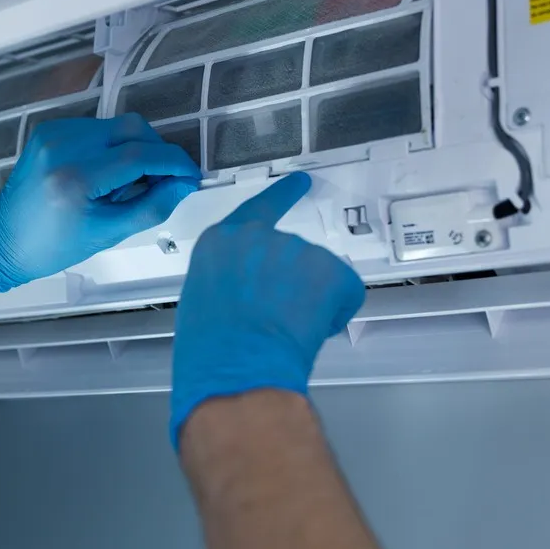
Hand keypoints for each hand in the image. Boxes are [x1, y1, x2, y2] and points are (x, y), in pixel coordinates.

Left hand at [0, 114, 200, 300]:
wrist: (1, 239)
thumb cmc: (52, 245)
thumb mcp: (109, 233)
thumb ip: (152, 206)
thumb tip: (185, 184)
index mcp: (77, 177)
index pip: (141, 155)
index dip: (174, 163)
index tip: (191, 176)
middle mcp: (64, 145)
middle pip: (133, 129)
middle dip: (157, 152)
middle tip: (163, 180)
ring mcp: (55, 132)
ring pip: (118, 125)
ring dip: (135, 149)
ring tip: (127, 183)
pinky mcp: (51, 129)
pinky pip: (98, 127)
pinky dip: (113, 146)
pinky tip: (107, 173)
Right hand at [170, 172, 365, 448]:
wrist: (236, 366)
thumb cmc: (209, 349)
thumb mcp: (205, 301)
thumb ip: (232, 281)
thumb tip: (252, 295)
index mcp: (222, 241)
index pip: (258, 209)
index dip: (282, 197)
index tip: (301, 182)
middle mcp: (260, 236)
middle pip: (289, 253)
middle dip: (291, 282)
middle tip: (275, 320)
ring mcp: (297, 249)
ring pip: (317, 276)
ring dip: (310, 300)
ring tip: (284, 331)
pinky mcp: (330, 269)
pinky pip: (344, 293)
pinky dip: (335, 313)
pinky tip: (310, 332)